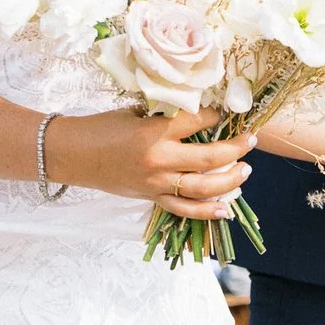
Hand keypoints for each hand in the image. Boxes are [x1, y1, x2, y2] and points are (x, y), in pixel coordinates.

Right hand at [43, 107, 255, 218]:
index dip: (216, 116)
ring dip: (229, 180)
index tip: (225, 113)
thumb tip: (196, 114)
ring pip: (202, 187)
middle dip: (235, 148)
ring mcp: (156, 184)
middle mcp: (159, 160)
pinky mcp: (151, 198)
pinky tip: (226, 209)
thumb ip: (164, 116)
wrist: (74, 154)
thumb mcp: (134, 113)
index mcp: (154, 132)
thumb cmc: (101, 128)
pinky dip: (206, 212)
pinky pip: (184, 209)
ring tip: (245, 170)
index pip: (197, 122)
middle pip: (209, 157)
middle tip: (250, 141)